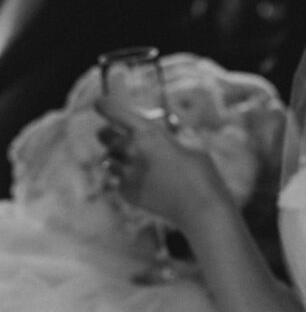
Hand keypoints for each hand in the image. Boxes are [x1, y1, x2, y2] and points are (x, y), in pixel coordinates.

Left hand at [97, 96, 226, 229]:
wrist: (201, 208)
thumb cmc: (201, 174)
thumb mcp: (186, 146)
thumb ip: (164, 141)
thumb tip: (152, 141)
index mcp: (149, 132)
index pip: (114, 112)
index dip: (104, 106)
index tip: (99, 103)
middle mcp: (133, 149)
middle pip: (104, 136)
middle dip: (109, 135)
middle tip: (115, 138)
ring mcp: (127, 173)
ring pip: (108, 160)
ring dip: (117, 159)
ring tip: (136, 165)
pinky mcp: (127, 193)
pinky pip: (118, 181)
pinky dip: (127, 181)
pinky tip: (147, 185)